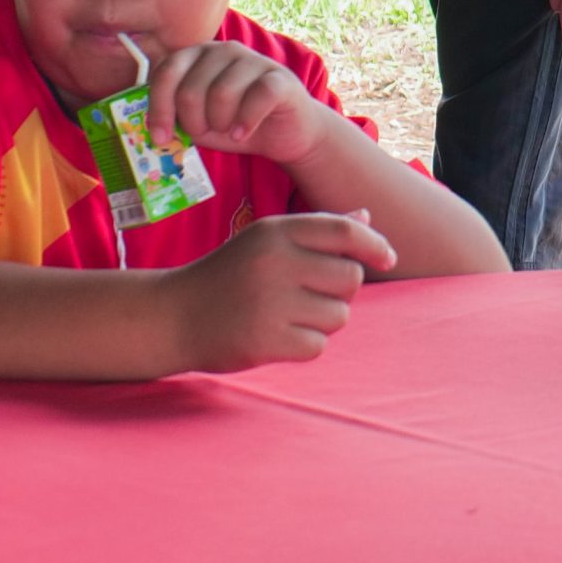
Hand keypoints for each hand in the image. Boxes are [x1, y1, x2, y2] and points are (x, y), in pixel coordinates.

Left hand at [145, 40, 329, 164]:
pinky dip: (245, 123)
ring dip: (220, 123)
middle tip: (205, 132)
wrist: (285, 132)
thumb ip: (176, 118)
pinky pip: (255, 98)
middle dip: (193, 122)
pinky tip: (244, 133)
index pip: (167, 72)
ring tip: (228, 130)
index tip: (160, 138)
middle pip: (191, 89)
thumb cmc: (235, 124)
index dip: (158, 107)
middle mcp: (223, 51)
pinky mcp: (279, 78)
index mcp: (198, 55)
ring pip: (221, 94)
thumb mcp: (199, 123)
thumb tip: (153, 130)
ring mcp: (254, 60)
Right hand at [160, 211, 391, 371]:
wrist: (173, 315)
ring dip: (324, 321)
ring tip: (289, 316)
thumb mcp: (265, 241)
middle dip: (341, 290)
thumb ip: (316, 230)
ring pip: (339, 315)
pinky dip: (305, 345)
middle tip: (311, 295)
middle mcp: (274, 262)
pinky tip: (278, 336)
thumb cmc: (229, 275)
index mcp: (275, 232)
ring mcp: (269, 303)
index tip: (388, 258)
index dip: (375, 244)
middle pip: (349, 277)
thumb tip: (366, 216)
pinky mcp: (265, 340)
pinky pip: (318, 346)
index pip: (344, 232)